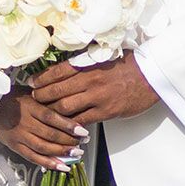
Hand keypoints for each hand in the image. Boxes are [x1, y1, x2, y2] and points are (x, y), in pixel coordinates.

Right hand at [0, 86, 86, 170]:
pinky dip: (48, 163)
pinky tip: (62, 166)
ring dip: (62, 152)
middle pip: (50, 135)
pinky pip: (33, 157)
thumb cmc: (11, 97)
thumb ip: (46, 99)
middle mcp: (25, 123)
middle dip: (69, 141)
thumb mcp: (30, 92)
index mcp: (30, 107)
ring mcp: (19, 136)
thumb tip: (69, 104)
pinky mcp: (15, 146)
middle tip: (83, 143)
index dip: (69, 126)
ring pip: (43, 147)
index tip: (83, 131)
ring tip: (77, 154)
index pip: (52, 117)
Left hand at [28, 52, 161, 125]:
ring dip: (52, 112)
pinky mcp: (106, 111)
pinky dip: (71, 125)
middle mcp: (90, 80)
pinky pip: (82, 120)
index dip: (41, 78)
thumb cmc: (132, 65)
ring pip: (65, 107)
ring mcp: (97, 97)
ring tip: (46, 114)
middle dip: (41, 96)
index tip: (32, 83)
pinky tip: (65, 127)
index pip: (57, 71)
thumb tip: (70, 68)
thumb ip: (87, 64)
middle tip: (34, 100)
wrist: (153, 75)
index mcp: (89, 65)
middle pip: (56, 90)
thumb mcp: (107, 58)